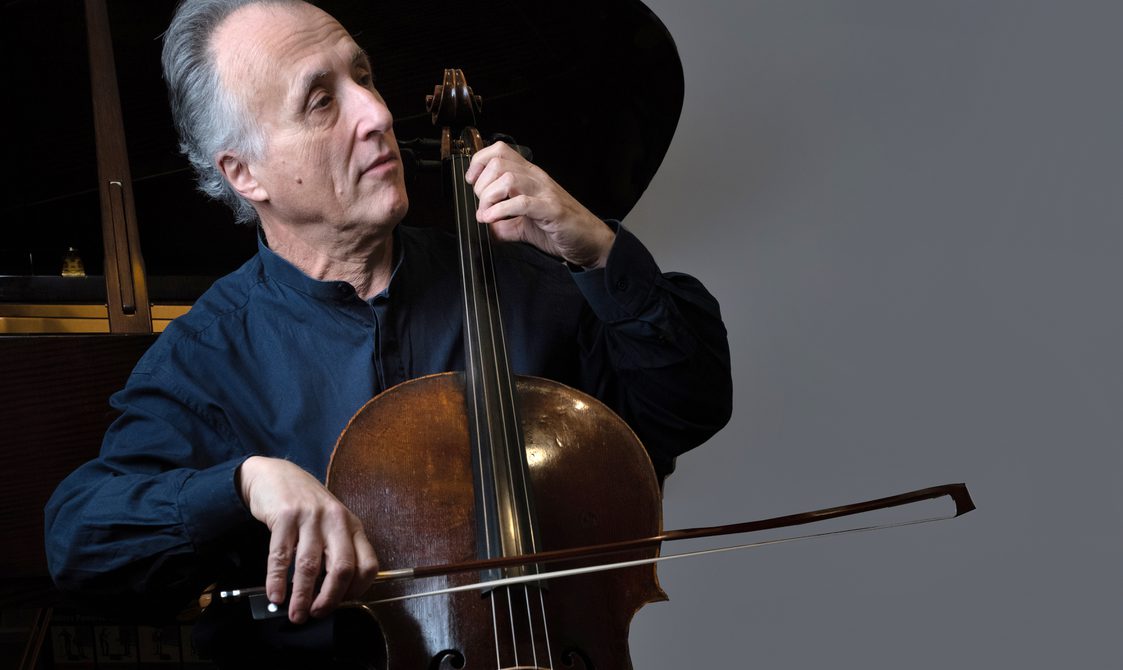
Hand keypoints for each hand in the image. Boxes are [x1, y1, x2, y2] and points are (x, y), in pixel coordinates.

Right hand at [237, 456, 378, 623]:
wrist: (277, 476)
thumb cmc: (308, 507)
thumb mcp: (332, 524)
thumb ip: (336, 552)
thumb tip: (329, 595)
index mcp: (352, 526)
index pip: (368, 564)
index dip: (357, 590)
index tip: (342, 603)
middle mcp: (336, 521)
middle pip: (342, 568)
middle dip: (329, 599)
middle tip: (317, 614)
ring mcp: (310, 517)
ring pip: (310, 566)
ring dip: (301, 596)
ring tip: (295, 614)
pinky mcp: (285, 516)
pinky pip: (281, 556)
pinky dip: (277, 580)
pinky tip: (276, 595)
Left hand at [465, 142, 615, 268]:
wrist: (591, 242)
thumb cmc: (561, 229)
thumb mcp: (524, 224)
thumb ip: (503, 222)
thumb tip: (484, 224)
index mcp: (530, 176)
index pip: (500, 151)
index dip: (479, 162)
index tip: (473, 183)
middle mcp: (536, 179)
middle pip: (499, 163)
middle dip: (481, 185)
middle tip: (483, 205)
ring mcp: (545, 192)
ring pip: (508, 178)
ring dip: (489, 197)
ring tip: (487, 214)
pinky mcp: (552, 210)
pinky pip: (522, 202)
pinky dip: (501, 210)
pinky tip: (492, 220)